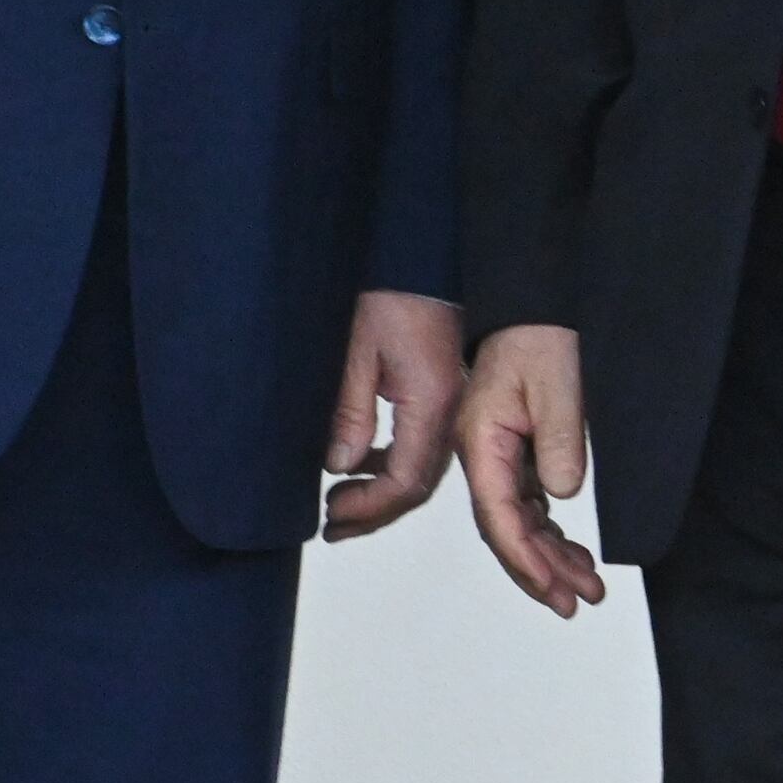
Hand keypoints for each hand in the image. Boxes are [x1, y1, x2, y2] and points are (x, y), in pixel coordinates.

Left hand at [326, 290, 467, 539]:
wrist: (417, 257)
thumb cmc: (389, 294)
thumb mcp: (356, 351)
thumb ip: (350, 412)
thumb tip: (341, 466)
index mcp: (432, 402)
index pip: (406, 480)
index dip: (369, 506)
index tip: (332, 512)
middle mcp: (449, 411)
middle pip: (419, 485)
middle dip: (375, 512)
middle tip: (332, 525)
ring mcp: (449, 404)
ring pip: (422, 469)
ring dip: (382, 492)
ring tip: (341, 503)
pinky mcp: (441, 394)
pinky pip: (422, 446)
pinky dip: (392, 465)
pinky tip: (361, 463)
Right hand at [456, 325, 607, 614]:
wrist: (535, 309)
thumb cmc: (539, 338)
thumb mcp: (556, 384)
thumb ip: (559, 440)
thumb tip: (561, 496)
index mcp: (481, 442)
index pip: (498, 516)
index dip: (525, 559)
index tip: (554, 588)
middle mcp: (483, 456)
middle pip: (506, 529)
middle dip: (540, 571)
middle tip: (577, 601)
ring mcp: (499, 457)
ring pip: (520, 523)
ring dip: (551, 557)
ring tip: (588, 587)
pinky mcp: (518, 453)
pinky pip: (530, 506)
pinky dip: (552, 533)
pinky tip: (575, 553)